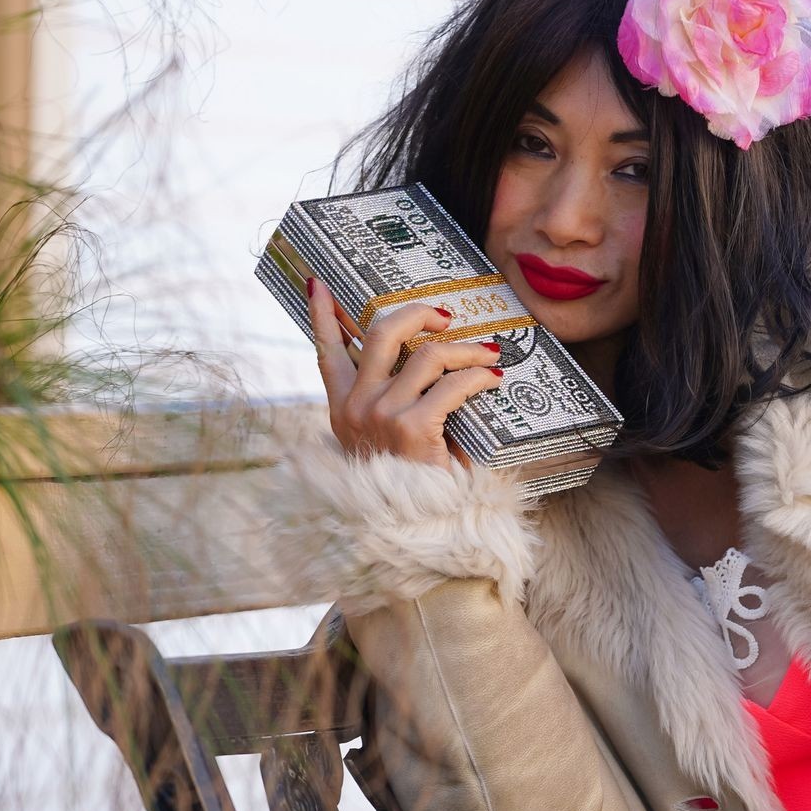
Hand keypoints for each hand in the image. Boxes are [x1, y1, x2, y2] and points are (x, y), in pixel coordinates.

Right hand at [305, 273, 503, 471]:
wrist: (418, 527)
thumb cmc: (413, 485)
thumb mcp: (388, 442)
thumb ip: (392, 405)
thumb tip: (426, 362)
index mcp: (342, 408)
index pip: (325, 351)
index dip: (322, 314)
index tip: (318, 283)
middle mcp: (355, 406)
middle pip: (381, 332)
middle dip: (418, 313)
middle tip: (446, 317)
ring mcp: (380, 414)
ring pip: (427, 354)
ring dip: (466, 349)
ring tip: (488, 356)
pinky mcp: (411, 426)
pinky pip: (453, 384)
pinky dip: (478, 376)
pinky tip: (492, 378)